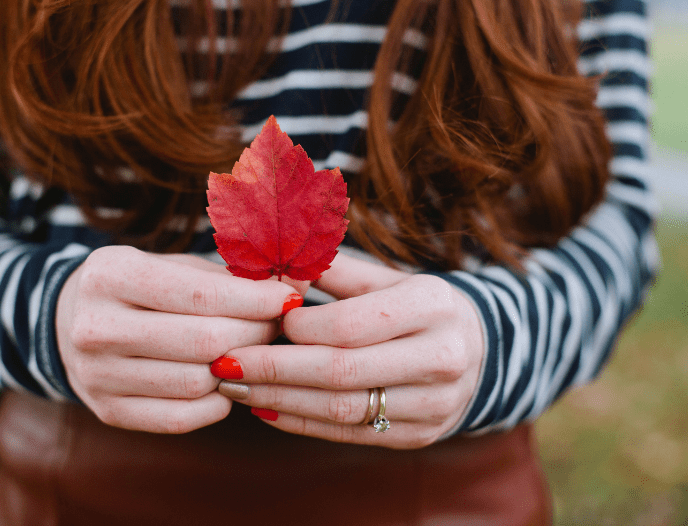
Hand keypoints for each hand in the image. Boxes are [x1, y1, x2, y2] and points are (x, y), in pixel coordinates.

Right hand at [56, 246, 303, 433]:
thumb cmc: (141, 286)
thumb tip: (299, 283)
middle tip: (277, 326)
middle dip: (255, 334)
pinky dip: (216, 404)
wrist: (71, 319)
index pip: (202, 295)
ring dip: (240, 370)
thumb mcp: (173, 264)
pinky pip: (179, 418)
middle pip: (204, 342)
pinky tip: (225, 383)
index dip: (257, 299)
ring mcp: (96, 375)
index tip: (290, 298)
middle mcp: (95, 327)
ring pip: (195, 383)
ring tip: (254, 351)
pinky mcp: (107, 410)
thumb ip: (228, 276)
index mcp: (111, 275)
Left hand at [214, 254, 484, 448]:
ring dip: (279, 400)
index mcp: (432, 304)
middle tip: (224, 363)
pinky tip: (266, 408)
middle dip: (274, 369)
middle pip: (342, 371)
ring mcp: (434, 404)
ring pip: (342, 409)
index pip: (352, 323)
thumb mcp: (386, 277)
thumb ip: (332, 270)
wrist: (476, 350)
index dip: (299, 328)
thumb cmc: (415, 305)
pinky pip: (350, 433)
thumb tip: (269, 267)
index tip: (262, 321)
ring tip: (234, 388)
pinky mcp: (419, 435)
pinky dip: (301, 422)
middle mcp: (441, 357)